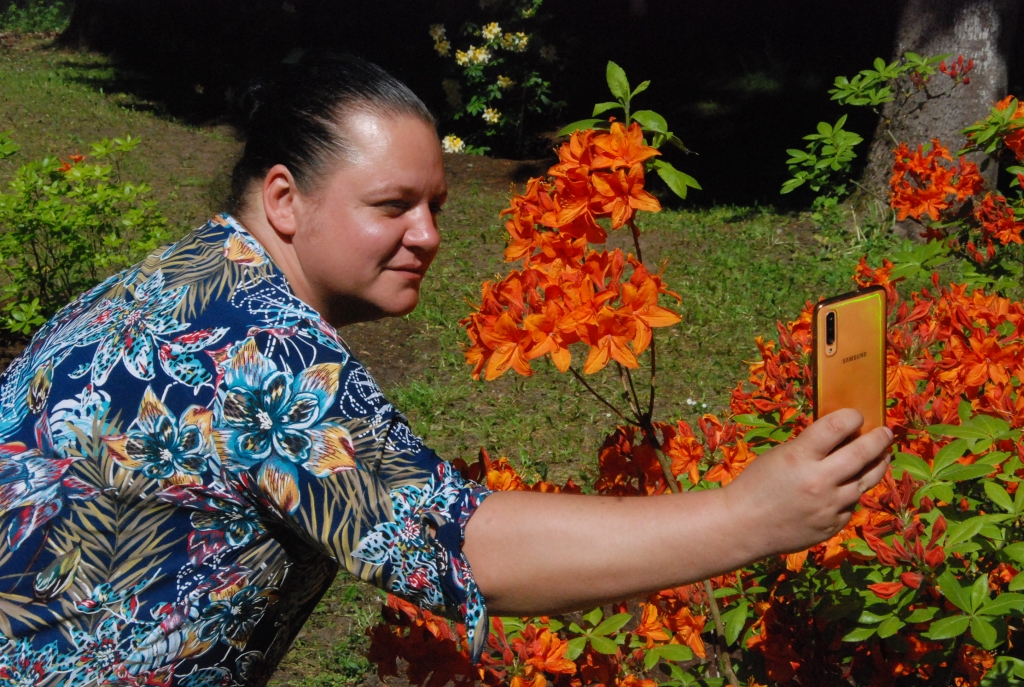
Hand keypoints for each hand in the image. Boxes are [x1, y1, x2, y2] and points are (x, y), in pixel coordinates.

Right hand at [723, 408, 892, 558]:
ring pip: (866, 481)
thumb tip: (843, 437)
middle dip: (879, 439)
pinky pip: (850, 505)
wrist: (743, 526)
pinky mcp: (833, 525)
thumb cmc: (756, 484)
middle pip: (863, 453)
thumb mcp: (780, 456)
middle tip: (886, 433)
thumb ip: (810, 448)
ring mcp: (829, 506)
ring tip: (882, 456)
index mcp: (800, 457)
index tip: (857, 415)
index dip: (852, 416)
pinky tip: (845, 488)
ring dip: (876, 465)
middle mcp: (819, 481)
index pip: (837, 426)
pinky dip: (849, 494)